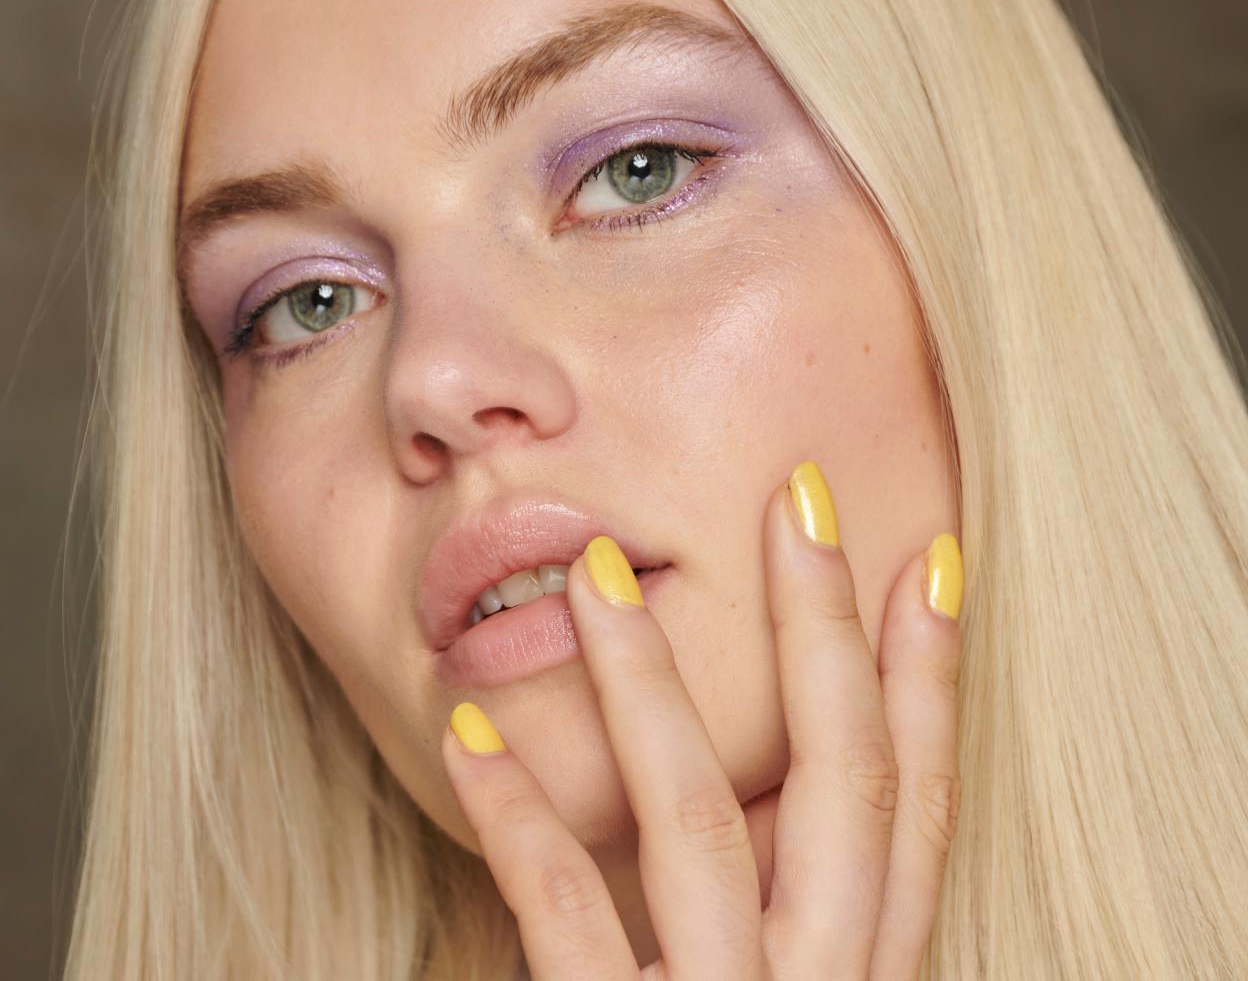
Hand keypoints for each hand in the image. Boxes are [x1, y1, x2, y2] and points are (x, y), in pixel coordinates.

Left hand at [441, 459, 964, 978]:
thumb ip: (786, 893)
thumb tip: (753, 759)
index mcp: (873, 970)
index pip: (920, 799)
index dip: (932, 677)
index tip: (926, 559)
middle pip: (844, 782)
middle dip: (825, 631)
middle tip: (794, 499)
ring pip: (703, 827)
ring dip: (650, 686)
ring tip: (593, 573)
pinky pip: (574, 928)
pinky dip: (523, 824)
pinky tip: (471, 735)